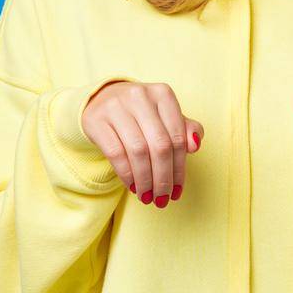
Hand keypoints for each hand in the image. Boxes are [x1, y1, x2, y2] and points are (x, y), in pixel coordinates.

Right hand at [81, 80, 203, 208]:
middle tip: (162, 198)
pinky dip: (127, 174)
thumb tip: (196, 145)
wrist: (103, 100)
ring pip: (138, 151)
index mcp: (163, 94)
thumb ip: (185, 130)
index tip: (177, 191)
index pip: (178, 137)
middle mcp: (140, 96)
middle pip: (160, 146)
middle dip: (163, 178)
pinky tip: (132, 186)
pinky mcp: (96, 120)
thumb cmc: (142, 114)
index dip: (180, 168)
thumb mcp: (165, 117)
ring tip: (148, 196)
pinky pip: (116, 153)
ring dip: (145, 180)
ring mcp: (116, 106)